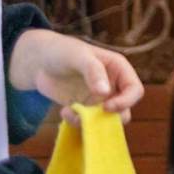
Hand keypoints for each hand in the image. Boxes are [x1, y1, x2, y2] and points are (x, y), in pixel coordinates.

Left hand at [7, 30, 143, 125]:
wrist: (38, 61)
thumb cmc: (62, 51)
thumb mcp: (79, 56)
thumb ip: (94, 72)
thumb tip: (105, 93)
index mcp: (119, 69)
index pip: (135, 90)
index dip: (126, 101)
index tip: (106, 107)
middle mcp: (113, 86)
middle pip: (124, 109)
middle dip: (109, 118)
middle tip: (90, 118)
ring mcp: (98, 99)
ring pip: (106, 120)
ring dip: (91, 123)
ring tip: (71, 113)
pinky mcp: (84, 108)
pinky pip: (88, 123)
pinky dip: (77, 122)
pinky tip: (64, 111)